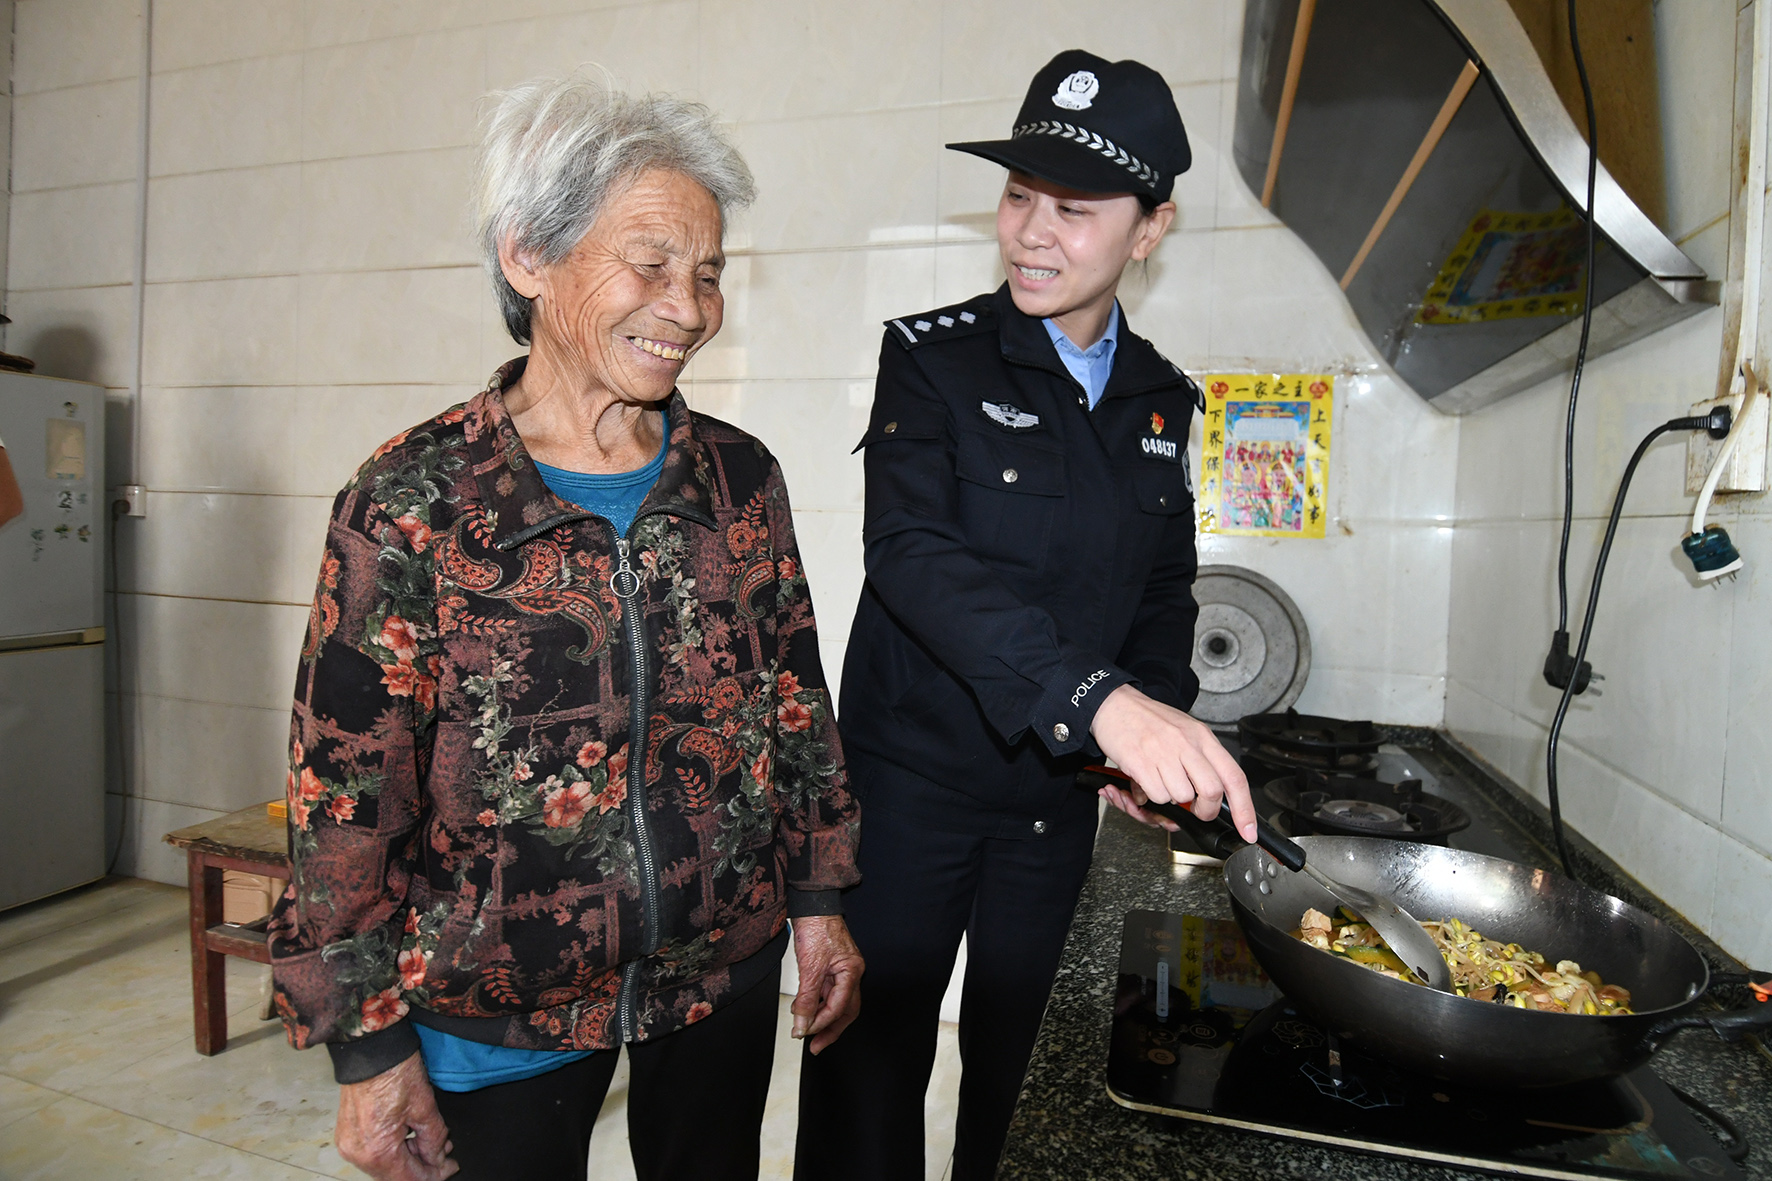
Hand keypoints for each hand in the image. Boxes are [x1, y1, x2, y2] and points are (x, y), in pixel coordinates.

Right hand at [334, 1050, 457, 1180]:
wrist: (371, 1048)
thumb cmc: (395, 1070)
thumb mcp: (425, 1107)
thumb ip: (434, 1140)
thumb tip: (438, 1159)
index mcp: (377, 1150)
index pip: (409, 1179)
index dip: (433, 1176)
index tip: (450, 1168)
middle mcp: (358, 1153)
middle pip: (395, 1177)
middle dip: (422, 1167)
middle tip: (444, 1155)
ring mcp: (349, 1144)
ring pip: (384, 1167)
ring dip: (409, 1159)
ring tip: (431, 1141)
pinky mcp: (347, 1134)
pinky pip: (373, 1154)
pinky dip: (393, 1150)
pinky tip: (411, 1136)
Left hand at [790, 915, 864, 1054]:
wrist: (811, 903)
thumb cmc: (817, 925)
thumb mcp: (810, 966)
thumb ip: (807, 998)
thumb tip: (803, 1024)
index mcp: (852, 971)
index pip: (840, 1006)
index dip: (822, 1022)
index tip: (805, 1032)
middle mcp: (850, 972)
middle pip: (845, 1010)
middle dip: (830, 1029)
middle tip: (816, 1045)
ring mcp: (841, 969)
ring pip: (834, 1002)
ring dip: (820, 1017)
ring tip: (804, 1028)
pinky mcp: (830, 966)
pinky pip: (825, 991)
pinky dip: (815, 1002)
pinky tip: (803, 1010)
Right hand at [1089, 685, 1255, 842]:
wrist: (1115, 704)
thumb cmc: (1149, 720)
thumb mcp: (1185, 732)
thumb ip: (1202, 761)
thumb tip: (1213, 795)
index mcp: (1203, 737)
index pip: (1234, 777)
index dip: (1244, 809)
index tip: (1248, 831)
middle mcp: (1187, 743)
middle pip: (1212, 791)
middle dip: (1204, 810)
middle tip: (1195, 810)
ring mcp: (1164, 752)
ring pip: (1181, 796)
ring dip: (1171, 798)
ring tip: (1161, 781)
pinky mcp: (1141, 762)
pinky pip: (1156, 794)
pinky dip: (1150, 795)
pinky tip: (1145, 780)